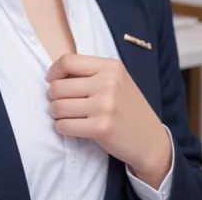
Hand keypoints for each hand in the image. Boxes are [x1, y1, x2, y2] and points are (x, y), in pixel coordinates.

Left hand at [47, 54, 171, 188]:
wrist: (150, 140)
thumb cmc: (127, 107)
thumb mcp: (115, 80)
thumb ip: (89, 72)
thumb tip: (54, 74)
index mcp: (110, 66)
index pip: (68, 61)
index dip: (54, 71)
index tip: (50, 79)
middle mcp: (108, 83)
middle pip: (59, 86)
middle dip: (53, 96)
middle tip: (59, 101)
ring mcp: (105, 106)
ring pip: (58, 107)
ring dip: (55, 113)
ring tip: (63, 115)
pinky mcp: (101, 128)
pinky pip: (65, 126)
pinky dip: (61, 127)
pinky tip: (68, 127)